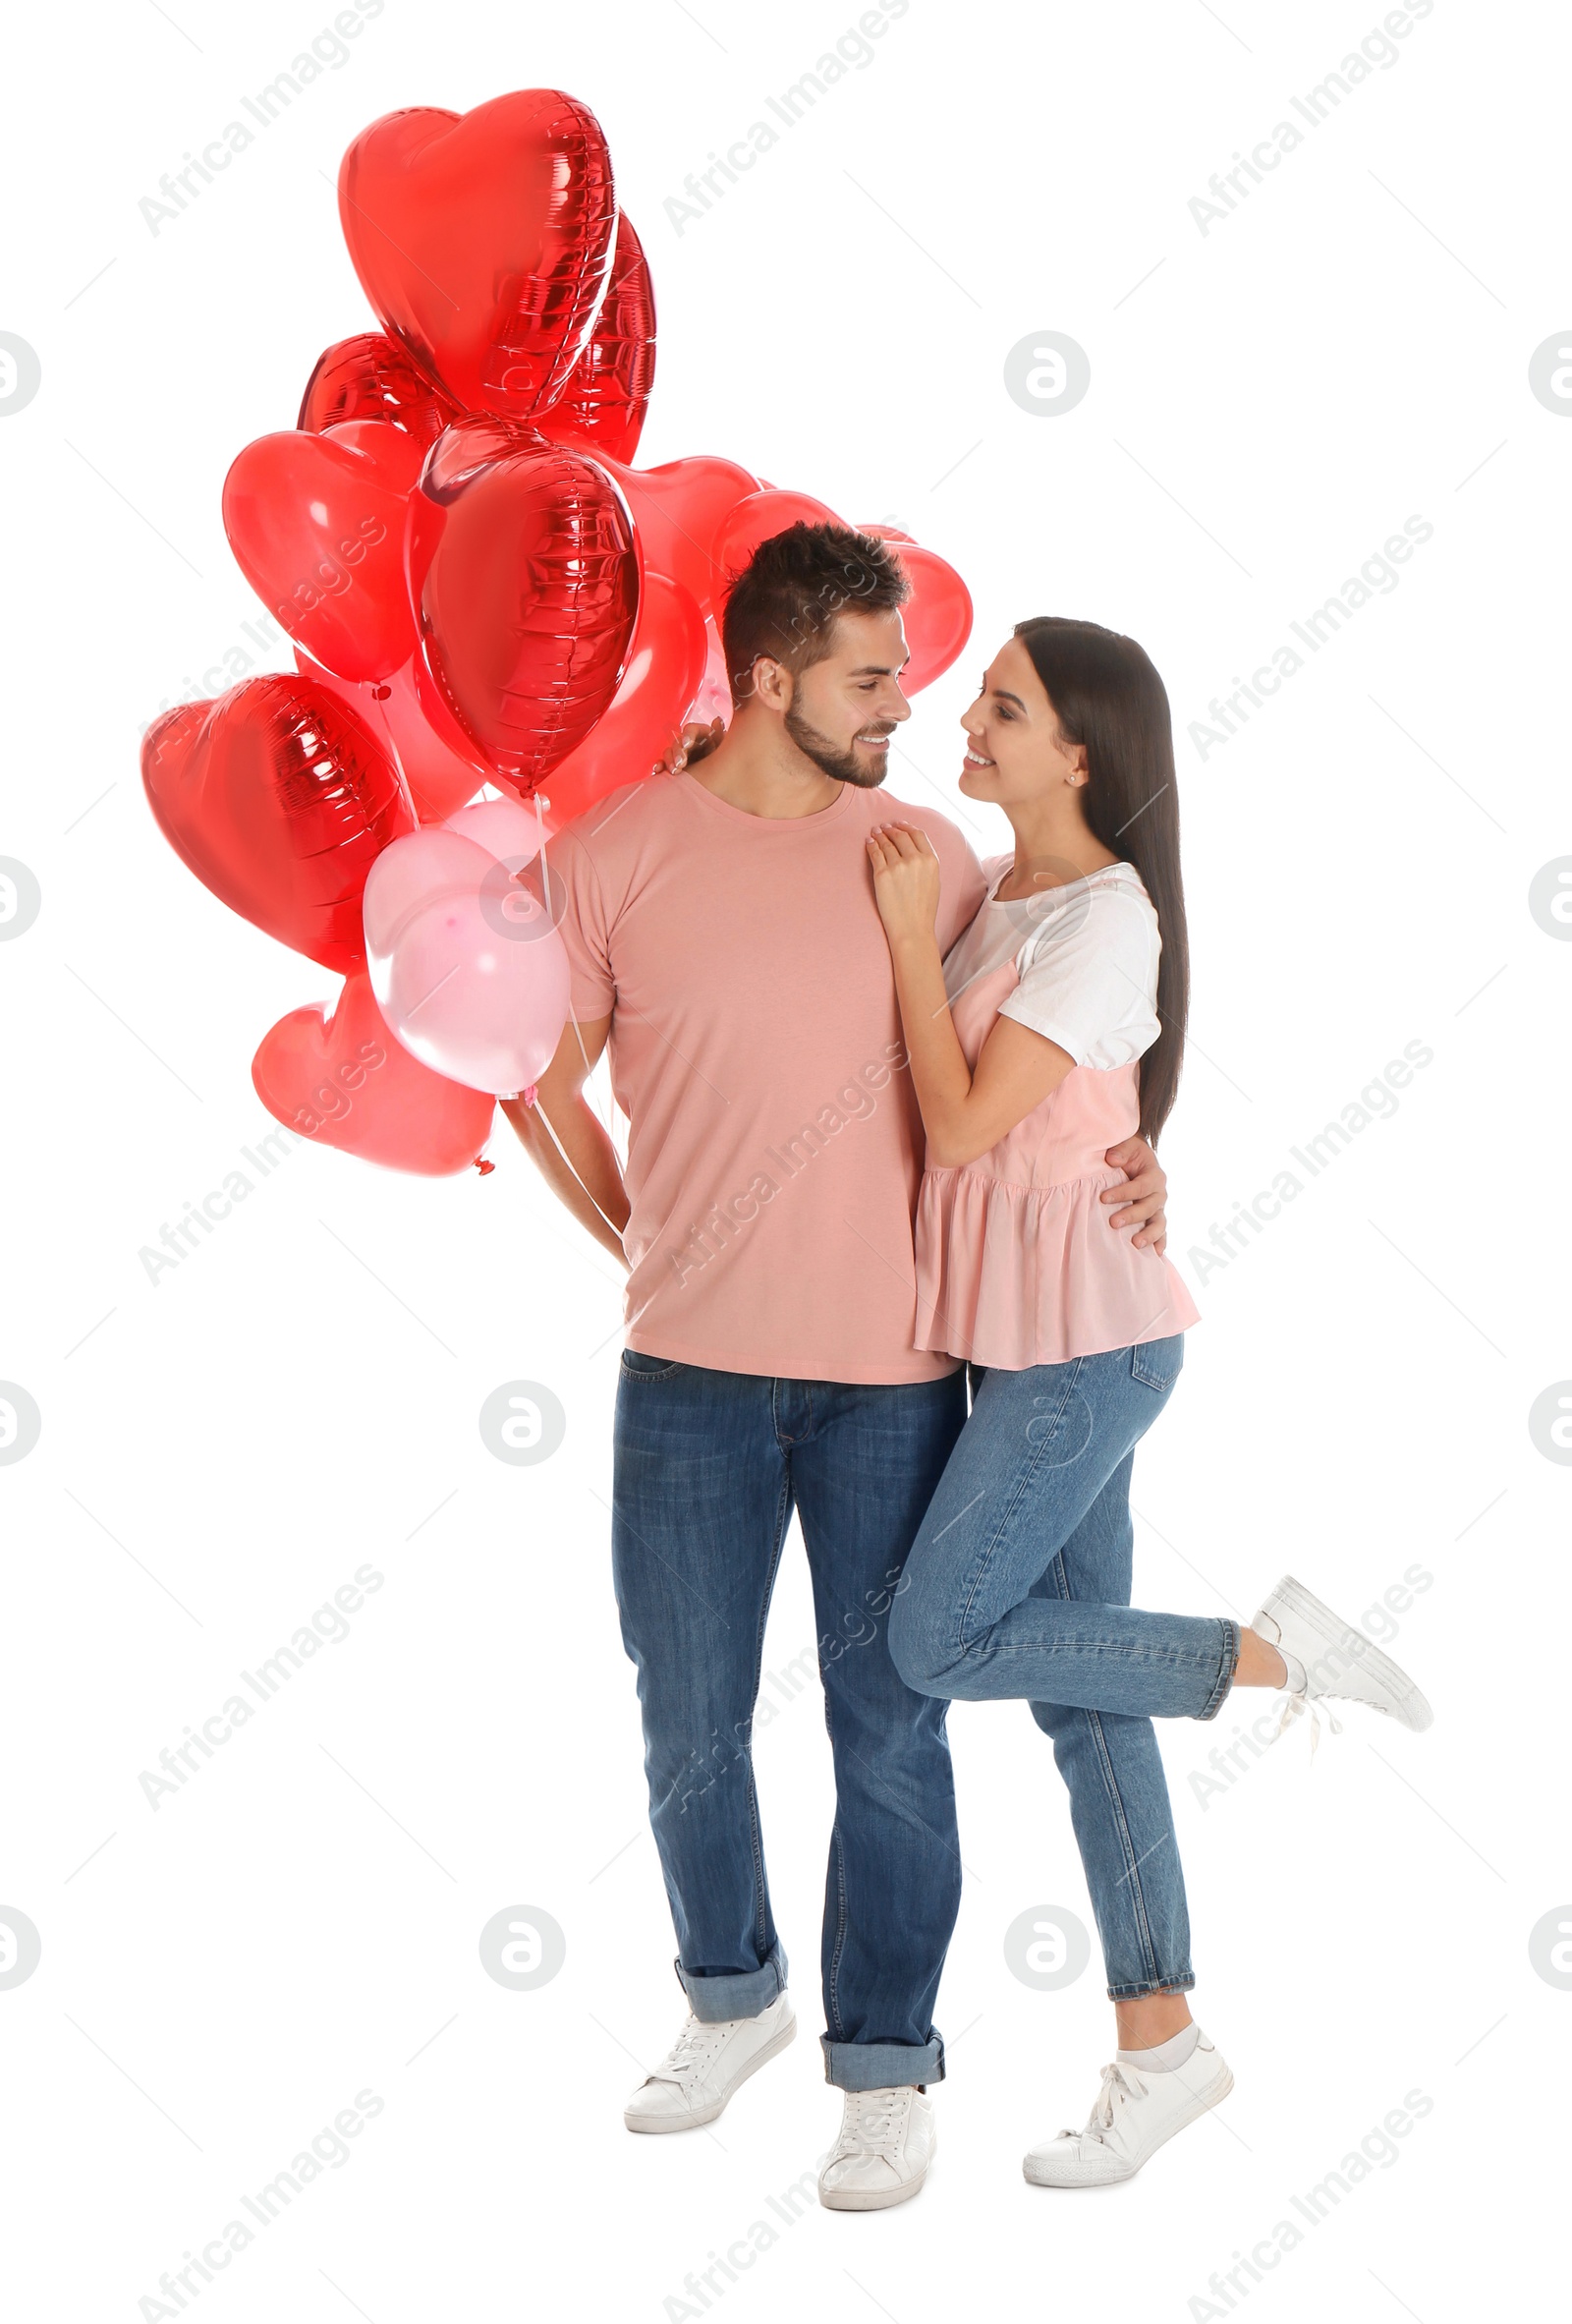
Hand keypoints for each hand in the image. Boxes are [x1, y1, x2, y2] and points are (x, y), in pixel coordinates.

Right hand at [651, 718, 723, 776]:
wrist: (721, 781)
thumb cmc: (724, 762)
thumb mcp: (724, 749)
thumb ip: (721, 736)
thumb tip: (717, 720)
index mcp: (701, 735)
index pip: (691, 729)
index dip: (688, 735)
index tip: (687, 744)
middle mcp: (689, 743)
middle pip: (678, 742)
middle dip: (678, 752)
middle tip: (680, 764)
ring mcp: (680, 754)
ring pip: (669, 752)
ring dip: (669, 760)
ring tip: (675, 772)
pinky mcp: (673, 765)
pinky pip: (663, 763)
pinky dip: (659, 766)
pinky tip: (658, 770)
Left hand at [866, 822, 941, 948]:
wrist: (912, 928)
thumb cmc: (924, 909)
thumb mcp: (934, 881)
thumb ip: (926, 863)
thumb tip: (914, 849)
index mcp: (931, 860)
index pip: (918, 834)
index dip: (907, 826)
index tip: (900, 824)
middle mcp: (915, 859)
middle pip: (901, 835)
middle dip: (891, 829)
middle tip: (884, 827)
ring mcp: (897, 866)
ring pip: (886, 842)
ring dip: (880, 834)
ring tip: (875, 832)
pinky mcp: (882, 874)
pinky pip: (875, 852)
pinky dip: (871, 845)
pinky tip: (869, 842)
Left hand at [1102, 1133, 1166, 1252]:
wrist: (1136, 1161)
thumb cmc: (1128, 1154)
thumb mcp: (1126, 1145)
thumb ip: (1120, 1150)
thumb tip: (1112, 1160)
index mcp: (1154, 1175)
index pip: (1141, 1186)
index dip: (1124, 1192)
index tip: (1103, 1198)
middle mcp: (1159, 1194)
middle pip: (1149, 1207)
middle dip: (1132, 1216)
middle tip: (1113, 1223)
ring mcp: (1158, 1209)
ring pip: (1159, 1224)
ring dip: (1149, 1235)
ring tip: (1135, 1244)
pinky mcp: (1155, 1220)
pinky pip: (1161, 1234)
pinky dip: (1160, 1244)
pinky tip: (1155, 1256)